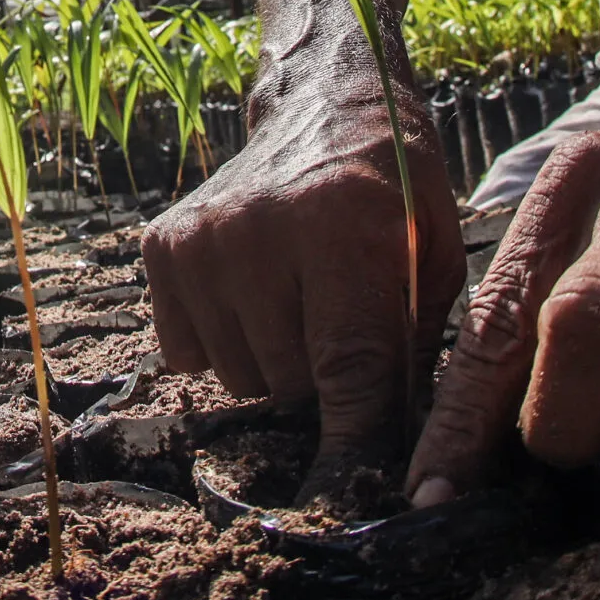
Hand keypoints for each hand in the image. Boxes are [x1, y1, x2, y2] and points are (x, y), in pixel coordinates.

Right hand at [144, 82, 463, 460]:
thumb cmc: (397, 191)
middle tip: (344, 330)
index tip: (354, 495)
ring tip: (303, 304)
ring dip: (276, 365)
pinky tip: (257, 293)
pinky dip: (228, 343)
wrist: (326, 104)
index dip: (355, 442)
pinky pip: (190, 354)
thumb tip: (399, 455)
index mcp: (343, 227)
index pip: (348, 368)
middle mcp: (260, 231)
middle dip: (325, 385)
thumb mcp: (436, 258)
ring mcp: (202, 239)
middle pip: (290, 385)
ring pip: (240, 378)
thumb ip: (416, 352)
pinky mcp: (163, 246)